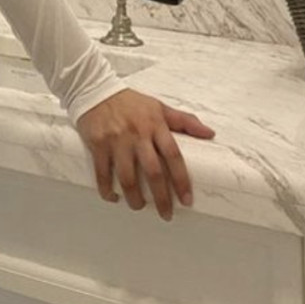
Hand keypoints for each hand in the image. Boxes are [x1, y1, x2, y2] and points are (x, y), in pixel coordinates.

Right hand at [75, 88, 214, 221]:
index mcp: (155, 125)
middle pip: (153, 172)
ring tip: (139, 206)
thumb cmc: (130, 101)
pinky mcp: (97, 144)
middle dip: (161, 198)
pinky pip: (103, 173)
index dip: (181, 180)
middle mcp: (137, 134)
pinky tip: (113, 197)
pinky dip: (107, 190)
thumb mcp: (158, 107)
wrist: (95, 89)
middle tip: (166, 214)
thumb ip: (184, 121)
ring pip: (127, 177)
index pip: (173, 156)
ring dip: (135, 198)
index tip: (186, 200)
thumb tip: (210, 133)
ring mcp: (116, 140)